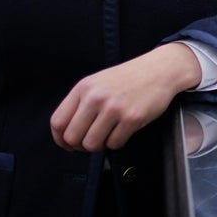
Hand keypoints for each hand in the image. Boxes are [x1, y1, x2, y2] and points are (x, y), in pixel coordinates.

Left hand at [50, 42, 202, 151]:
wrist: (159, 70)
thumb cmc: (129, 78)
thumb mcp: (98, 83)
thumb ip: (81, 103)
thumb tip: (67, 133)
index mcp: (84, 88)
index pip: (58, 122)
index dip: (60, 139)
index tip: (68, 144)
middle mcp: (96, 97)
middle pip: (72, 137)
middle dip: (79, 146)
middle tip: (90, 142)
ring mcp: (114, 108)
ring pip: (92, 144)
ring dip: (99, 145)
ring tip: (108, 135)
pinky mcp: (131, 118)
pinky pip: (114, 144)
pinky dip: (117, 142)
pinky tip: (123, 130)